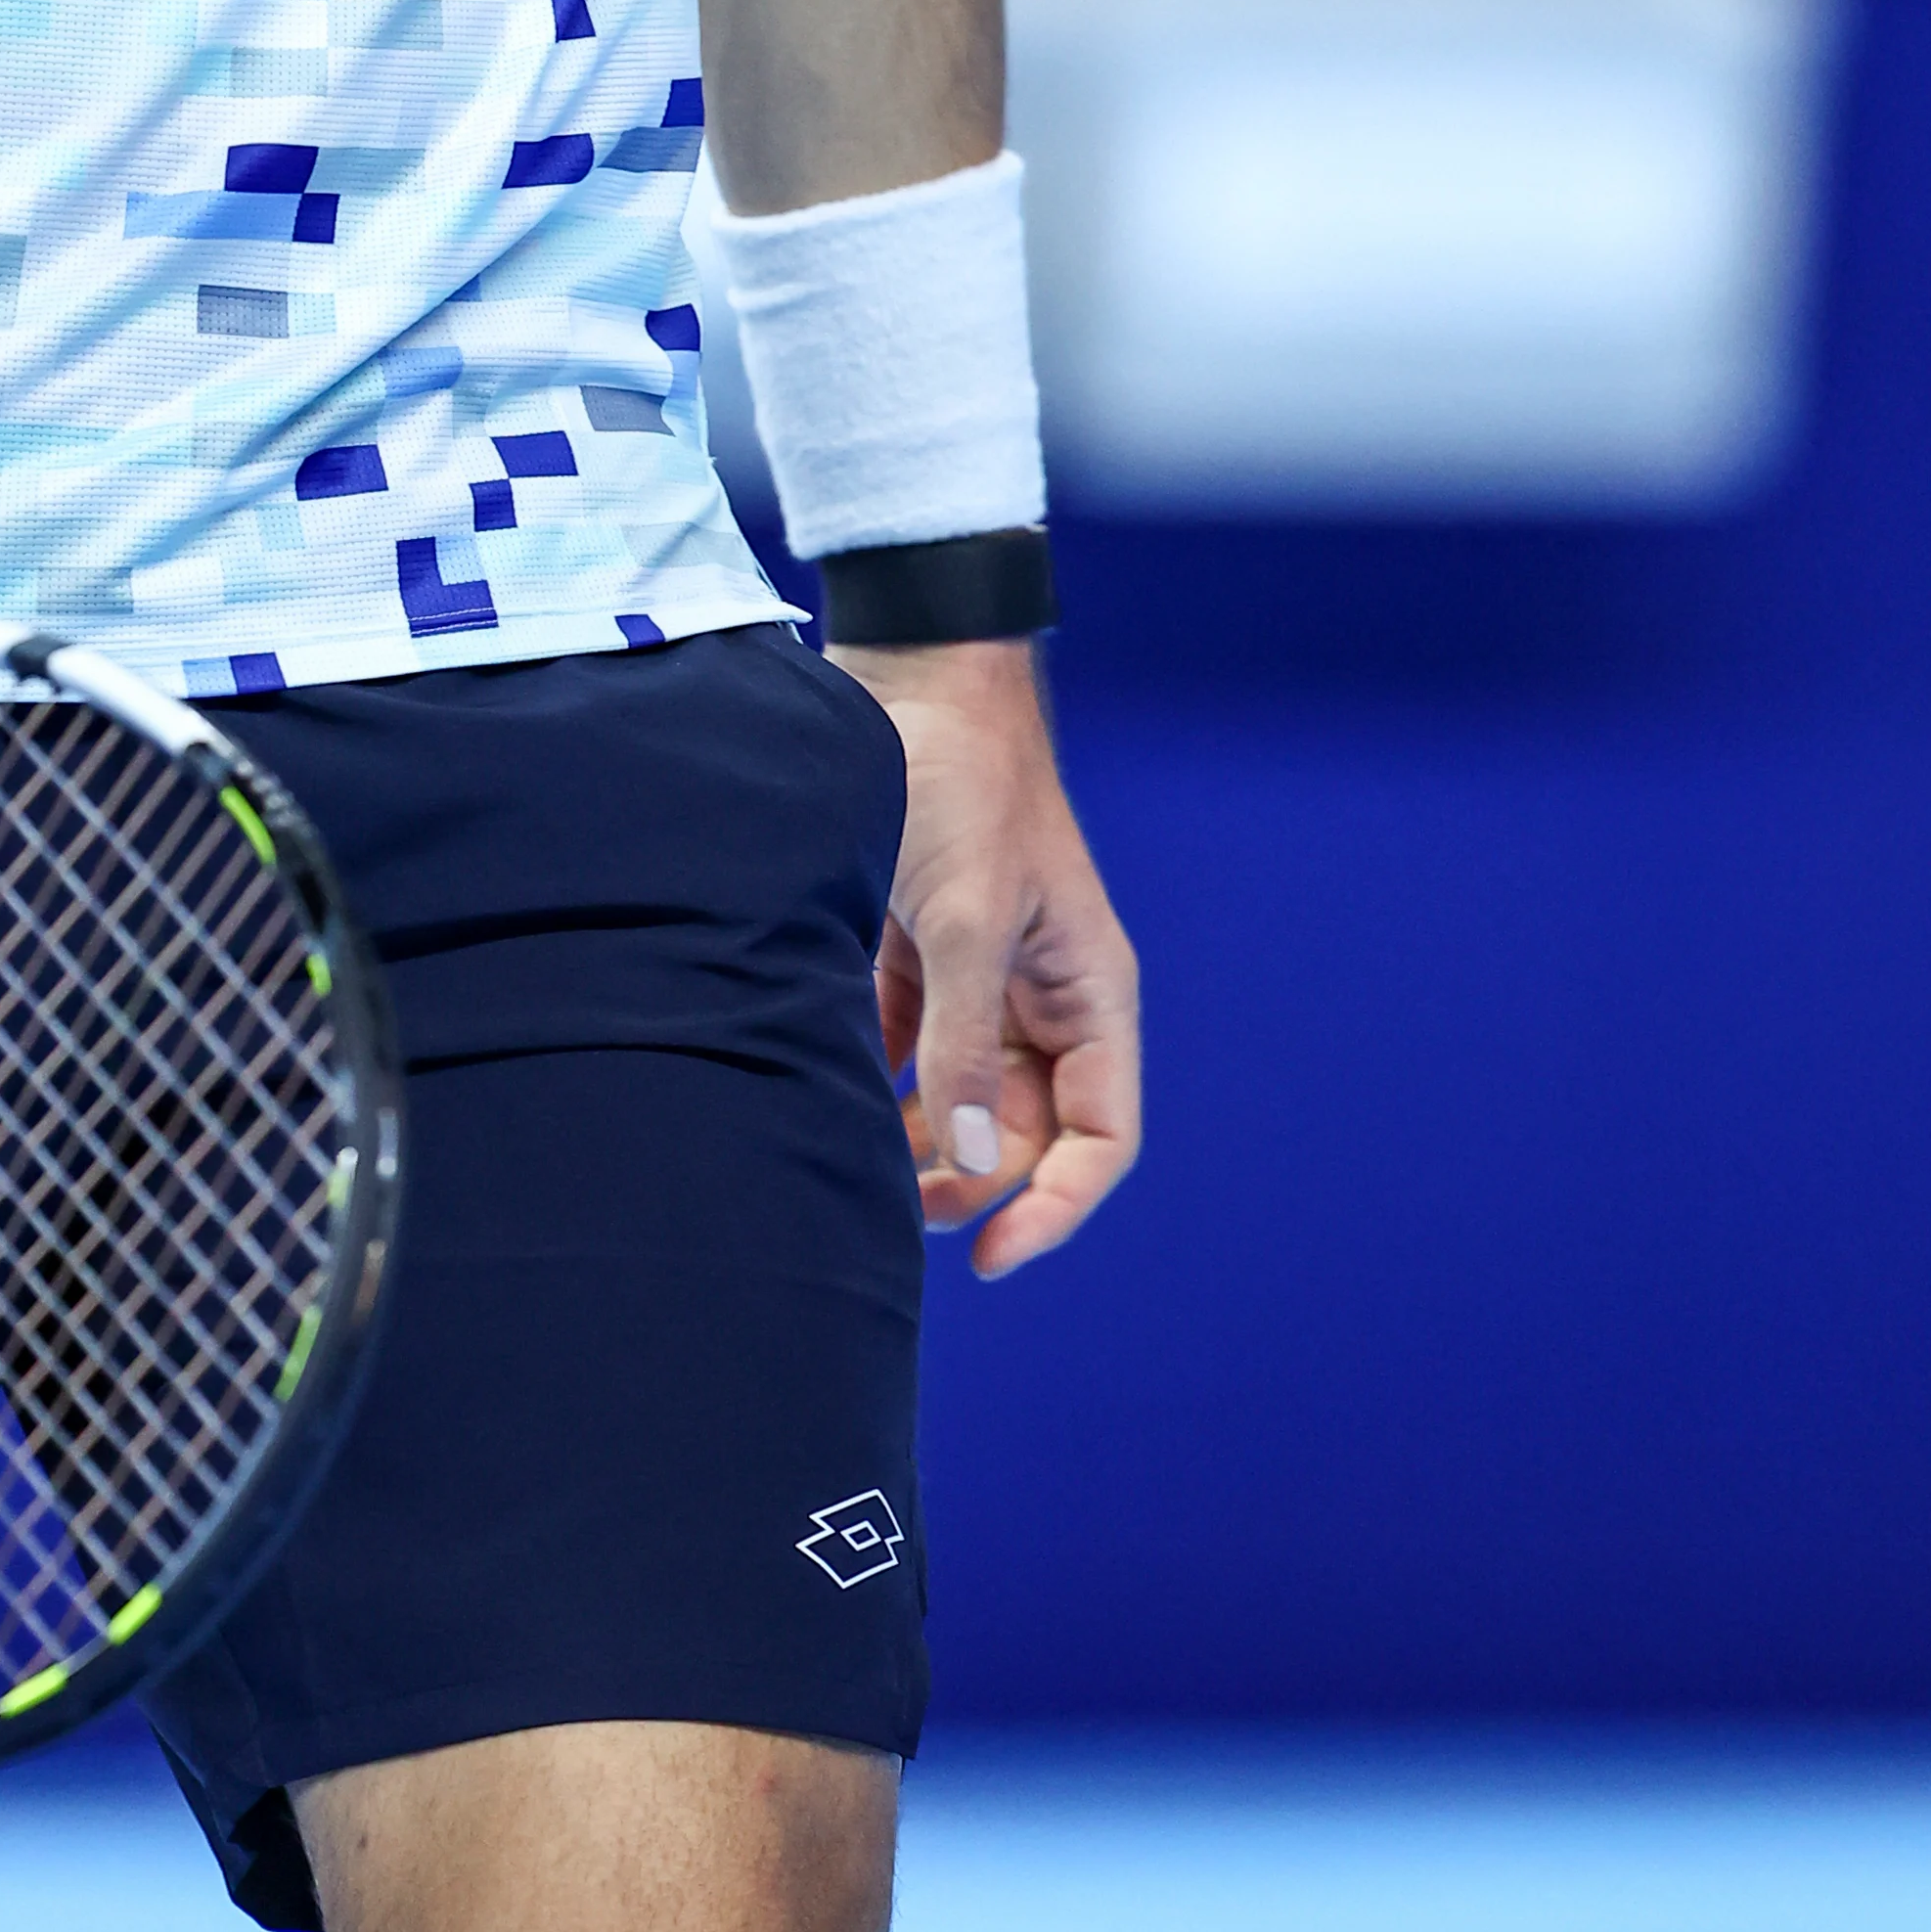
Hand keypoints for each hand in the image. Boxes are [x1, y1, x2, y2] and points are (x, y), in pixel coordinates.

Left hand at [828, 633, 1139, 1280]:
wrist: (906, 676)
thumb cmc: (959, 782)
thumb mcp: (966, 916)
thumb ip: (961, 1040)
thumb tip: (969, 1168)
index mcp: (1086, 989)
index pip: (1100, 1134)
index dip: (1057, 1205)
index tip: (992, 1255)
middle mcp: (1038, 993)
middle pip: (1022, 1129)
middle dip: (971, 1180)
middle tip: (896, 1206)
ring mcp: (977, 972)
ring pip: (957, 1096)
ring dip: (918, 1139)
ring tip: (858, 1159)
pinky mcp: (914, 948)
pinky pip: (905, 1045)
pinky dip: (877, 1079)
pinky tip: (830, 1090)